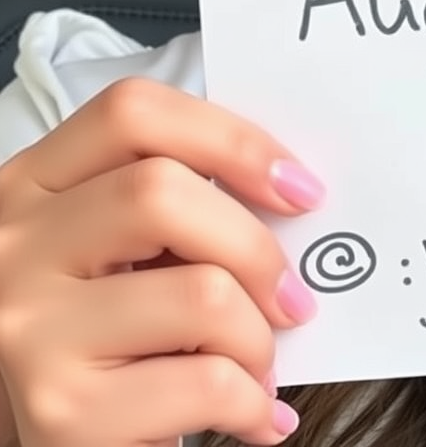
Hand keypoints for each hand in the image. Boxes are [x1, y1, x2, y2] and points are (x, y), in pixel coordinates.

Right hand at [0, 78, 324, 446]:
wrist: (35, 440)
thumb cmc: (97, 334)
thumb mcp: (109, 248)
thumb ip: (175, 208)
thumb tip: (290, 198)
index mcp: (35, 183)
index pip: (134, 113)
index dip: (231, 139)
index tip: (296, 185)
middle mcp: (17, 243)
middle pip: (163, 193)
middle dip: (255, 246)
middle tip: (293, 294)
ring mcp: (29, 326)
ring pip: (201, 292)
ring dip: (258, 336)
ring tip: (259, 363)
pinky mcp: (61, 408)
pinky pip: (204, 382)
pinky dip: (252, 401)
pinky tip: (255, 412)